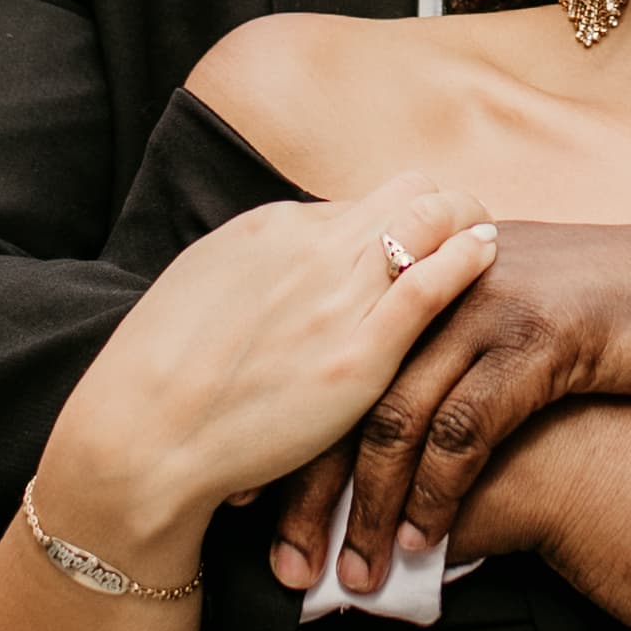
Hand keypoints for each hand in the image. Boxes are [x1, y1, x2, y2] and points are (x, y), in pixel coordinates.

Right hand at [36, 177, 495, 576]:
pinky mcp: (361, 356)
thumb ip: (262, 266)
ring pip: (431, 218)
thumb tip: (296, 258)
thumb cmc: (163, 377)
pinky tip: (486, 254)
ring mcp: (337, 297)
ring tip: (485, 235)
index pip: (362, 201)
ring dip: (464, 219)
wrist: (143, 438)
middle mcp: (309, 248)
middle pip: (408, 192)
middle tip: (466, 225)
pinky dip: (467, 257)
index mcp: (271, 228)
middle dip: (444, 205)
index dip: (394, 218)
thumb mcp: (208, 284)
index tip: (412, 240)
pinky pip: (433, 281)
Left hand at [268, 223, 630, 596]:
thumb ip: (453, 346)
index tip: (257, 505)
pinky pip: (467, 427)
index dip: (292, 435)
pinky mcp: (545, 337)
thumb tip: (393, 431)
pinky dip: (436, 493)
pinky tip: (423, 543)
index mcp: (429, 264)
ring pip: (396, 414)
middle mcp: (446, 274)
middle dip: (308, 483)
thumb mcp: (522, 310)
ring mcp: (493, 301)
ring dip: (367, 507)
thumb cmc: (626, 315)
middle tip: (284, 561)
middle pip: (346, 387)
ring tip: (353, 574)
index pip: (335, 354)